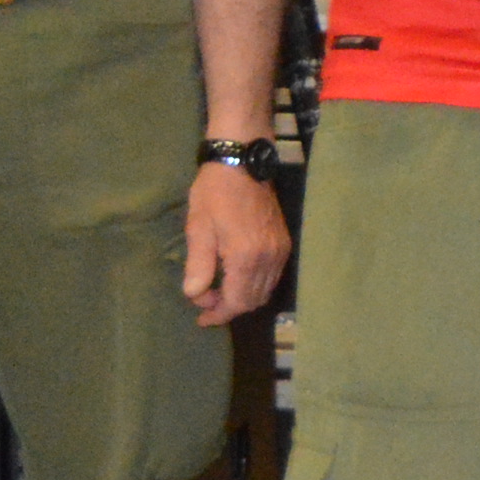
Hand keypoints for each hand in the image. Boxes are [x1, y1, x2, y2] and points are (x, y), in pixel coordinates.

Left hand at [183, 158, 293, 324]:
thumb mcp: (198, 227)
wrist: (243, 161)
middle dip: (229, 307)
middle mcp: (269, 258)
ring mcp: (280, 251)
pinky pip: (272, 276)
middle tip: (205, 302)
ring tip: (218, 290)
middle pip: (253, 301)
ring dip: (243, 297)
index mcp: (246, 257)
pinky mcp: (284, 242)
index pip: (236, 302)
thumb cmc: (215, 192)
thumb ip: (198, 265)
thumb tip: (195, 296)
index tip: (200, 318)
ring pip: (265, 290)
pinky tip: (237, 276)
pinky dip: (255, 284)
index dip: (218, 315)